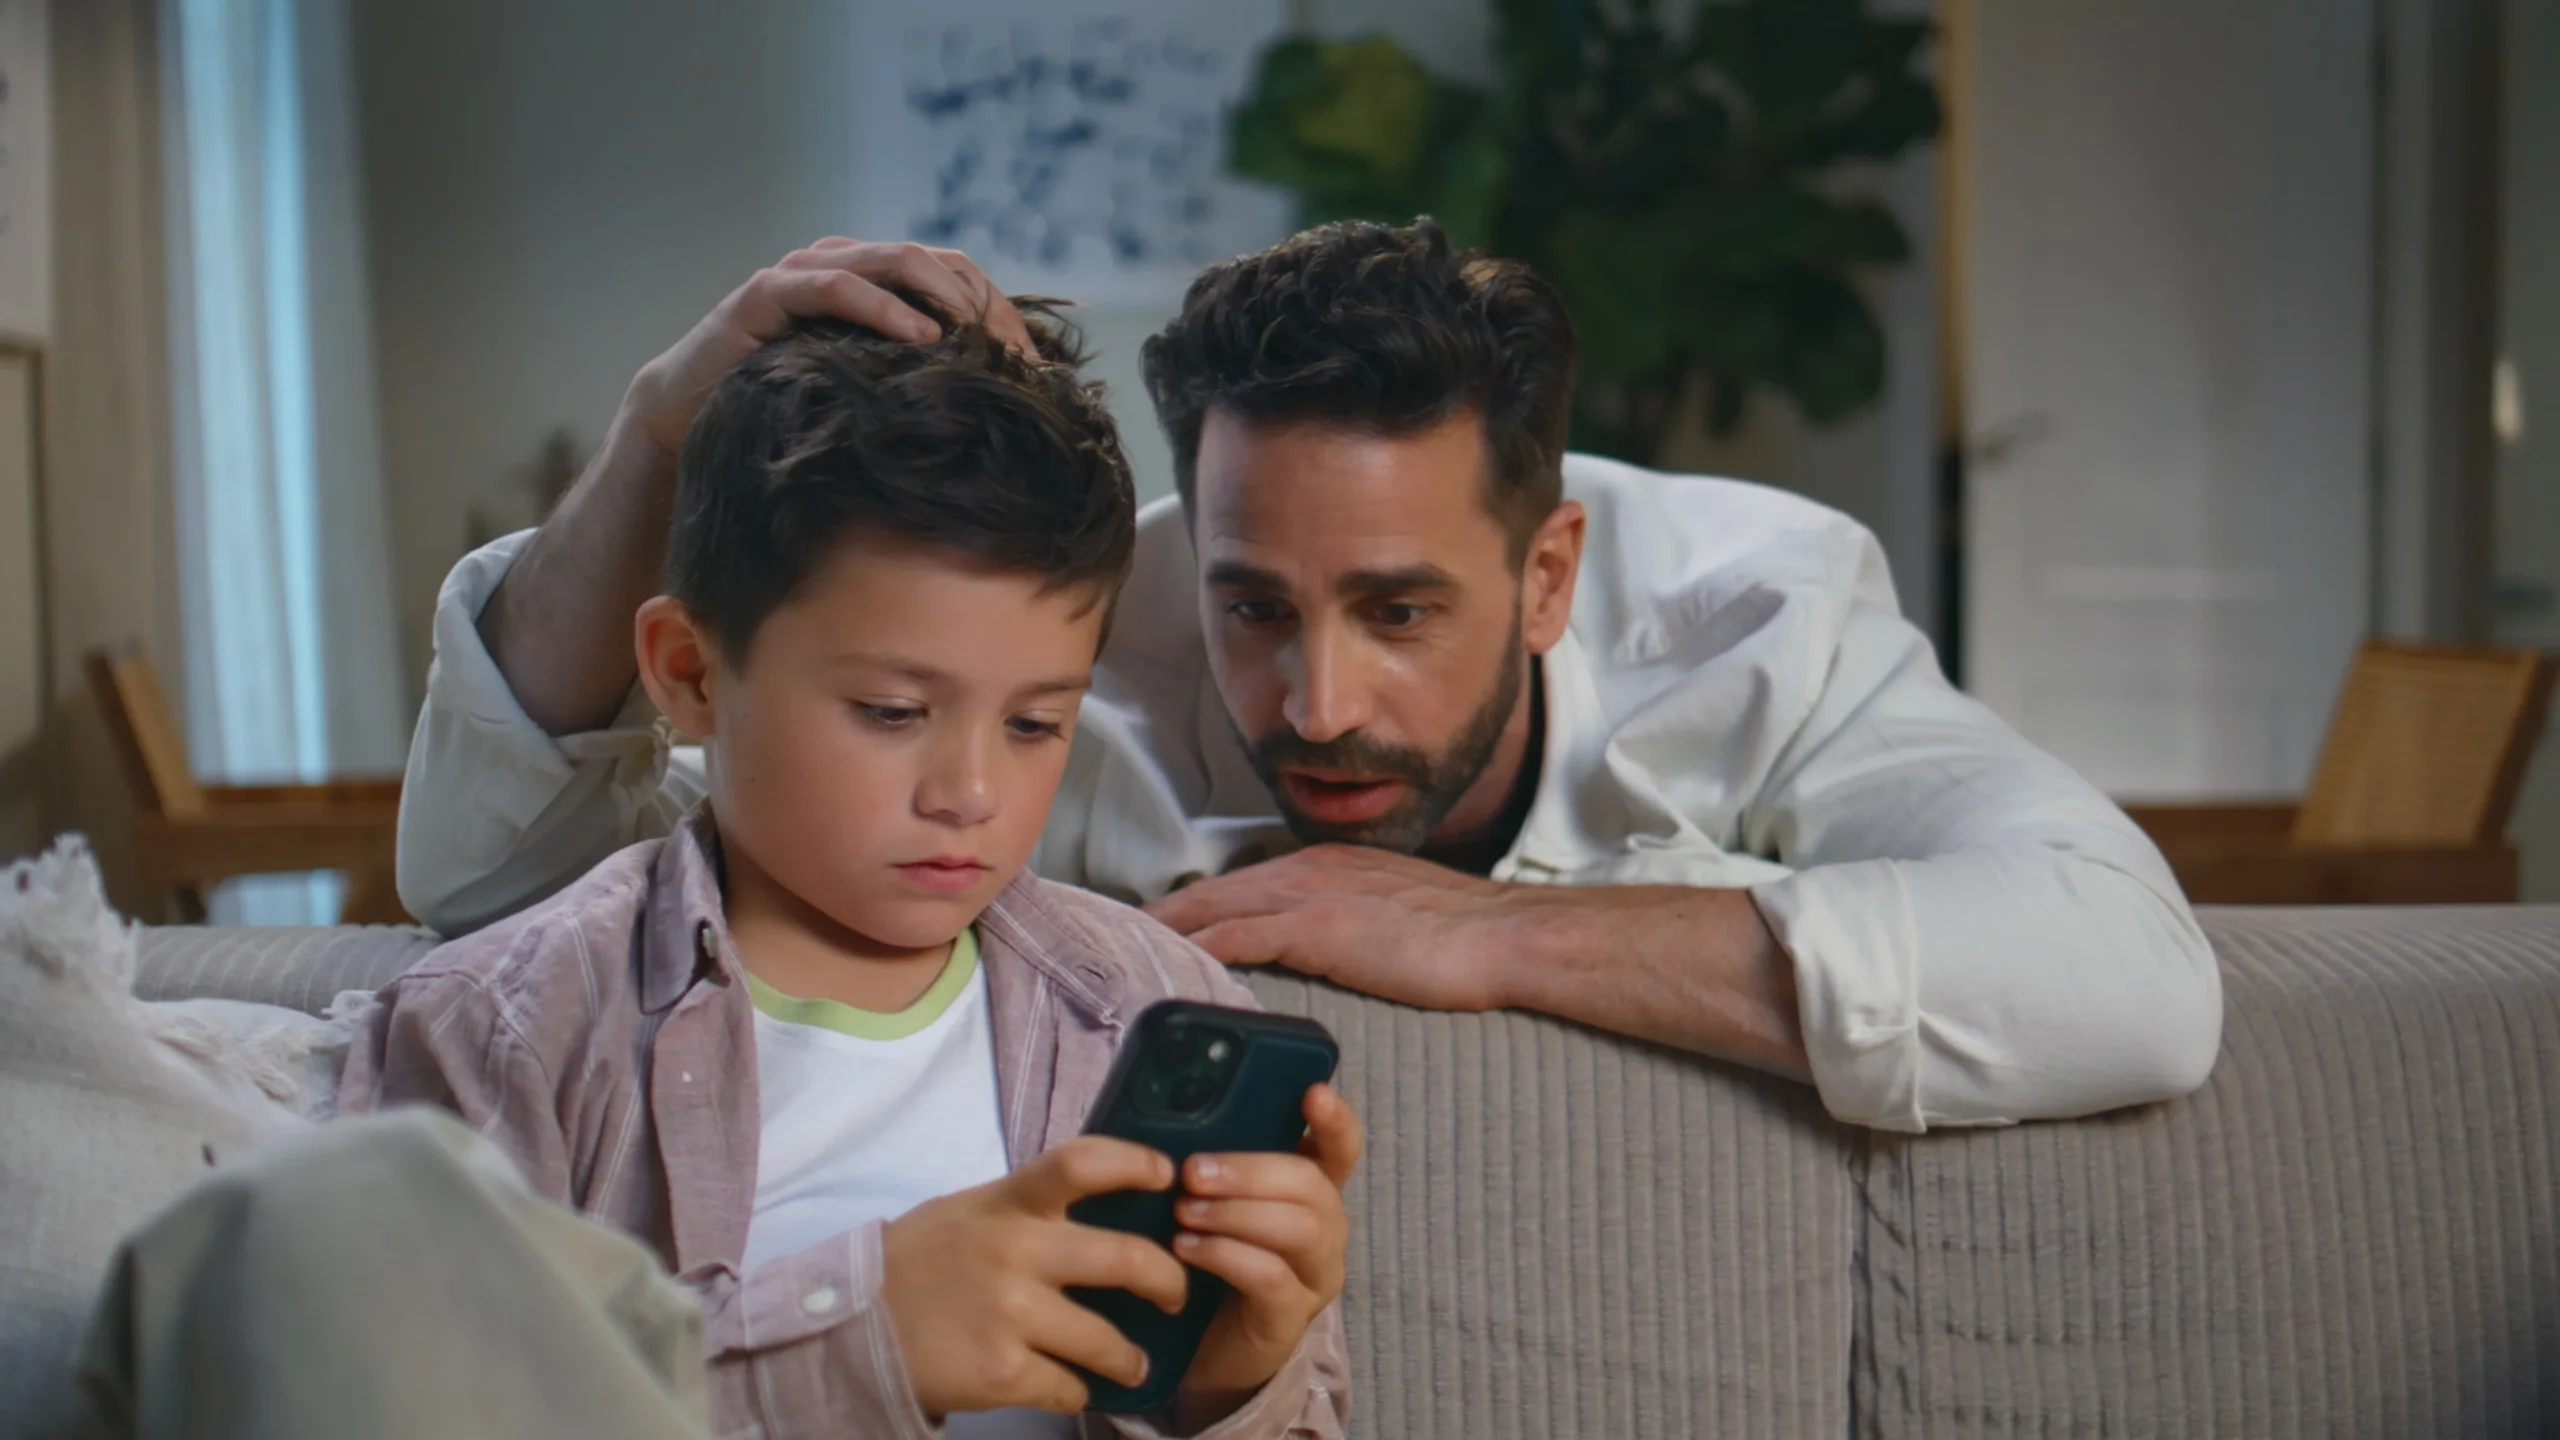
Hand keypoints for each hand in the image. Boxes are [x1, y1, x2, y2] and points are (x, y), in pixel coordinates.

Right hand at [619, 239, 1036, 461]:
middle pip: (937, 262)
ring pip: (896, 260)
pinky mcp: (768, 294)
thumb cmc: (784, 409)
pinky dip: (883, 307)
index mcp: (875, 281)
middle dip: (986, 307)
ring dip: (947, 299)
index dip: (1001, 312)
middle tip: (1020, 359)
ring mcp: (805, 272)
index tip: (1037, 366)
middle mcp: (844, 263)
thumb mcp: (866, 393)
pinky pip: (836, 286)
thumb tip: (1000, 413)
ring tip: (983, 343)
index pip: (956, 275)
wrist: (686, 419)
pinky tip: (920, 338)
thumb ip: (915, 383)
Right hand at [882, 1136, 1188, 1416]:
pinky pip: (1070, 1387)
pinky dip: (1078, 1391)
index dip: (1135, 1163)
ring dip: (1130, 1359)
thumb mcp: (972, 1211)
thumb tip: (1110, 1196)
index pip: (1081, 1163)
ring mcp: (1011, 1315)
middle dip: (1169, 1282)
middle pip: (1126, 1259)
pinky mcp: (1002, 1373)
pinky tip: (1071, 1386)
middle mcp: (1016, 1252)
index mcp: (1008, 1203)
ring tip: (1133, 1364)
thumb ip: (1031, 1205)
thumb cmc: (922, 1261)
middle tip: (1175, 1295)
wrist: (854, 1324)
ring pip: (1108, 1341)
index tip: (1166, 1175)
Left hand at [1146, 845, 1515, 1010]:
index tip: (1151, 934)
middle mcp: (1305, 870)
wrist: (1508, 935)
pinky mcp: (1318, 927)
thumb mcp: (1390, 915)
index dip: (1187, 910)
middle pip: (1207, 893)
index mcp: (1322, 866)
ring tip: (1119, 963)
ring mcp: (1310, 895)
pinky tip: (1168, 971)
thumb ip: (1345, 925)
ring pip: (1212, 910)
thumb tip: (1320, 954)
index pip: (1234, 887)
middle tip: (1108, 947)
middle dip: (1158, 920)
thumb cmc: (1464, 936)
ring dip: (1163, 936)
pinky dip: (1197, 952)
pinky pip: (1238, 937)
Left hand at [1175, 1084, 1363, 1426]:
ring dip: (1237, 1213)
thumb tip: (1171, 1116)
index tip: (1313, 1092)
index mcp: (1309, 1191)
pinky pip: (1271, 1277)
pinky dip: (1227, 1255)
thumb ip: (1210, 1165)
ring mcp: (1315, 1276)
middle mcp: (1326, 1230)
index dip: (1334, 1120)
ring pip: (1300, 1228)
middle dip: (1251, 1171)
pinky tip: (1187, 1250)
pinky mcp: (1291, 1319)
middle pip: (1312, 1184)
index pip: (1340, 1148)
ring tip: (1185, 1212)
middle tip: (1193, 1171)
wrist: (1197, 1349)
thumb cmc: (1203, 1260)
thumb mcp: (1208, 1204)